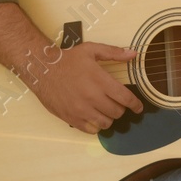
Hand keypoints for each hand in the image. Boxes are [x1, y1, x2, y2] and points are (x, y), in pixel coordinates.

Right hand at [27, 41, 144, 132]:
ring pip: (106, 123)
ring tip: (104, 110)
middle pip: (117, 112)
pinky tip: (93, 116)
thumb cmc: (68, 60)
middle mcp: (92, 97)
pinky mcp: (71, 119)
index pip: (125, 98)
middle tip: (115, 103)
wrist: (43, 70)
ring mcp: (81, 110)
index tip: (138, 107)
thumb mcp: (91, 50)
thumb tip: (134, 54)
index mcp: (99, 80)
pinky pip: (92, 130)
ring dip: (109, 117)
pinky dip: (96, 125)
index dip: (135, 105)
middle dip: (120, 108)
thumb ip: (113, 52)